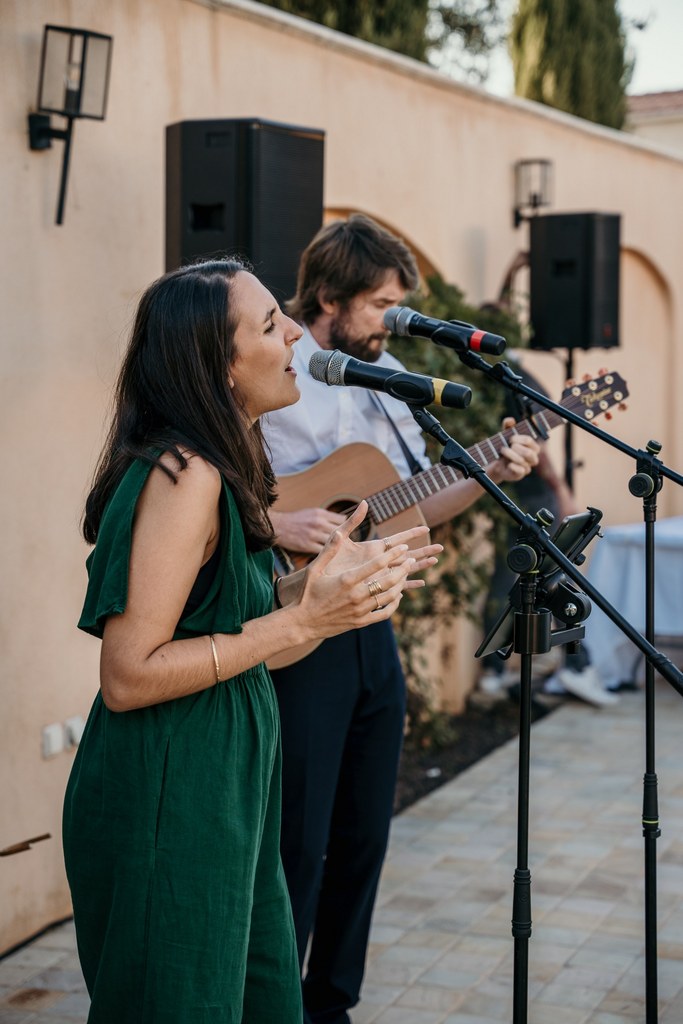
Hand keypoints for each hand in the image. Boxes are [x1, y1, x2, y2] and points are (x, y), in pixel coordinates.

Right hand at [270, 507, 346, 553]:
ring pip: (333, 542)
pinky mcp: (307, 546)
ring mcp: (313, 534)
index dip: (345, 527)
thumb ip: (326, 517)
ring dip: (336, 548)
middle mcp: (318, 523)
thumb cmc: (296, 520)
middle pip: (340, 531)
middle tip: (344, 545)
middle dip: (344, 539)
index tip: (345, 533)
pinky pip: (323, 552)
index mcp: (321, 513)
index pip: (342, 520)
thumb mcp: (312, 512)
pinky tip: (327, 556)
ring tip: (337, 552)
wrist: (278, 526)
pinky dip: (326, 554)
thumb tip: (343, 522)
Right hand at [288, 502, 441, 640]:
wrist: (302, 623)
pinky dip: (394, 604)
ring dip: (401, 585)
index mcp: (346, 579)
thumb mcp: (315, 568)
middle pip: (389, 581)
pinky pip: (384, 613)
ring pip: (389, 597)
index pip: (377, 564)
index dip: (393, 554)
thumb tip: (340, 531)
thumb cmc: (307, 593)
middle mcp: (356, 595)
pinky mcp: (361, 622)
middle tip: (411, 560)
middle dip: (403, 569)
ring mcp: (360, 610)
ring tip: (405, 576)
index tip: (403, 547)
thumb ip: (330, 549)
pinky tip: (397, 596)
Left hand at [488, 417, 539, 482]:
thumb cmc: (505, 447)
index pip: (529, 441)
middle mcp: (533, 457)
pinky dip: (513, 466)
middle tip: (507, 446)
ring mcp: (527, 467)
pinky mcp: (520, 475)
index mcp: (532, 446)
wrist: (496, 462)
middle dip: (515, 448)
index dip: (518, 439)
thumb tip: (510, 420)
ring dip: (510, 455)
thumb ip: (508, 426)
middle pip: (529, 452)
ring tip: (503, 452)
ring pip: (522, 461)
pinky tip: (508, 464)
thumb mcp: (505, 435)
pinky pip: (520, 470)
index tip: (510, 439)